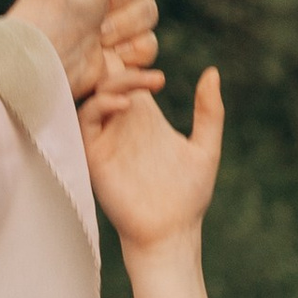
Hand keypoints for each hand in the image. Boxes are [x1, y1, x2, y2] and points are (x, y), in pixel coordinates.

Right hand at [83, 63, 223, 297]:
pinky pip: (85, 120)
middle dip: (125, 70)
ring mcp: (106, 138)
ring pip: (94, 96)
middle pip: (109, 81)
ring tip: (140, 88)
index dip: (136, 64)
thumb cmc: (189, 197)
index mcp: (145, 118)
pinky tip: (124, 106)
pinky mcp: (93, 154)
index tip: (161, 76)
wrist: (171, 233)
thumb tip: (212, 72)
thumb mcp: (205, 148)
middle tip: (153, 79)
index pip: (130, 78)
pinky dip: (100, 106)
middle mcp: (122, 124)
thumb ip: (209, 112)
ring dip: (113, 85)